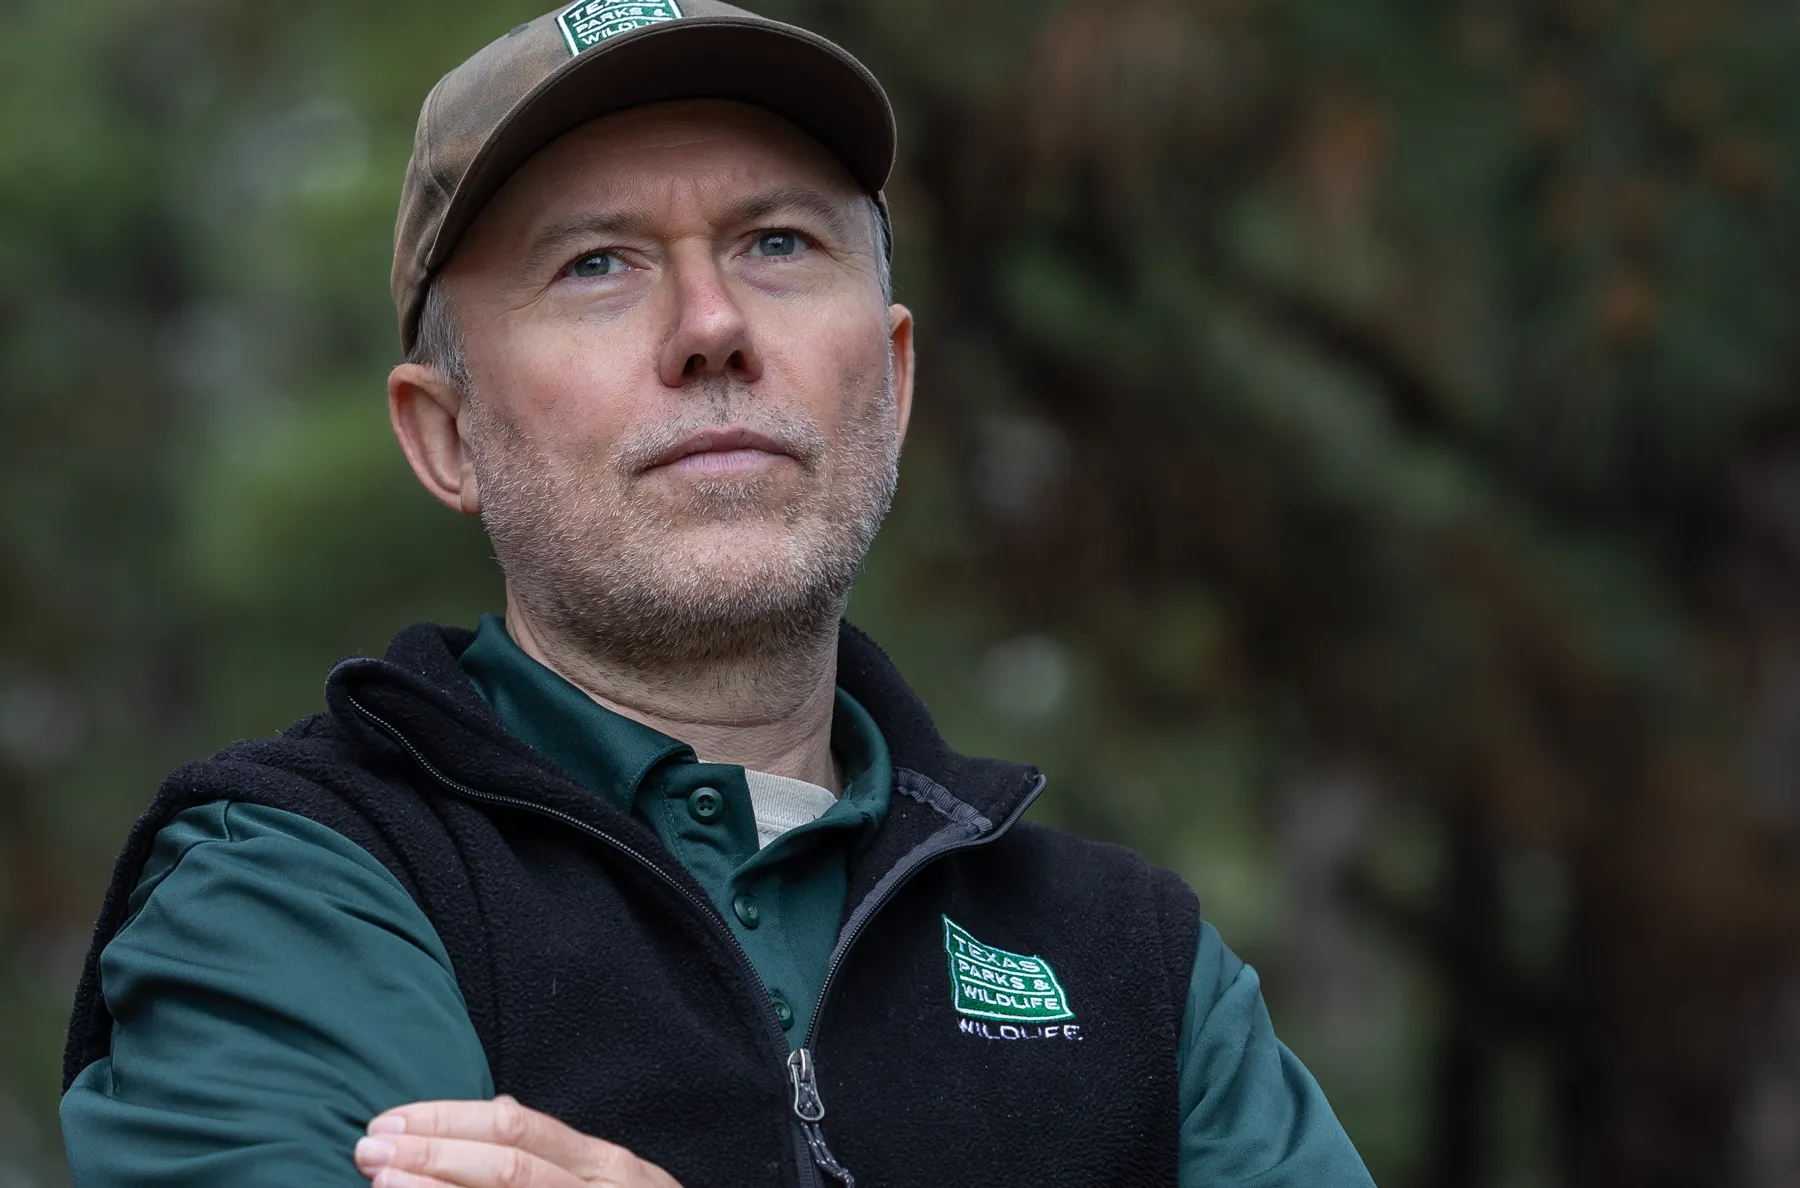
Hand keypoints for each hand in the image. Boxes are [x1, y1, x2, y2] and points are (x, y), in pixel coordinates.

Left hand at [354, 1095, 683, 1187]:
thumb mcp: (614, 1181)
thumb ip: (559, 1152)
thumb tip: (504, 1111)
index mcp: (604, 1165)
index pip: (518, 1128)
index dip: (449, 1121)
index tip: (390, 1120)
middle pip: (509, 1164)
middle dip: (433, 1151)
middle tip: (369, 1146)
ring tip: (380, 1180)